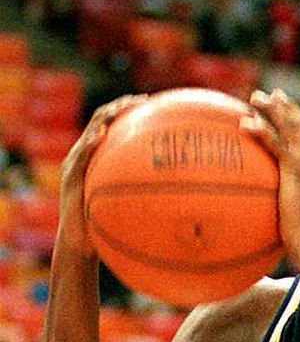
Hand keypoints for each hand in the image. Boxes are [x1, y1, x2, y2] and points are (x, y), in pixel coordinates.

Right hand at [58, 95, 148, 256]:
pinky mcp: (70, 178)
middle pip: (102, 121)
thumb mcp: (133, 202)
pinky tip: (100, 136)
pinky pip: (80, 158)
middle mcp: (86, 155)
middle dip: (121, 106)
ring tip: (120, 109)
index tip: (151, 102)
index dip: (129, 109)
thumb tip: (188, 186)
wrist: (81, 241)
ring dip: (105, 118)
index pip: (113, 124)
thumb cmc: (108, 222)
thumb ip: (149, 188)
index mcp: (100, 156)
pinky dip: (89, 143)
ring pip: (90, 133)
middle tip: (143, 100)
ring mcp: (75, 165)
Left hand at [243, 90, 299, 268]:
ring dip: (274, 109)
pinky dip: (262, 130)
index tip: (286, 108)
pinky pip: (276, 144)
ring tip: (256, 98)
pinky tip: (246, 123)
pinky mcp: (297, 169)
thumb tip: (283, 209)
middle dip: (287, 106)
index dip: (299, 119)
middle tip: (273, 93)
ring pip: (291, 126)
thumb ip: (297, 203)